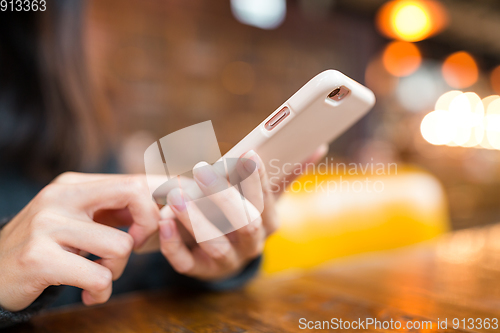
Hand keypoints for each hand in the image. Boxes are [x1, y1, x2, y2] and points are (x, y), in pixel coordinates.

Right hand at [0, 173, 159, 311]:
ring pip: (121, 245)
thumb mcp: (76, 219)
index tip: (145, 232)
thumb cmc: (46, 248)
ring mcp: (47, 225)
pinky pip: (100, 276)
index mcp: (72, 184)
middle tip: (131, 248)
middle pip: (134, 194)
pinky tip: (88, 294)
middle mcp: (59, 197)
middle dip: (146, 227)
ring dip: (117, 270)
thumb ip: (112, 209)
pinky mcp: (39, 258)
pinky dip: (101, 292)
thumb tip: (159, 199)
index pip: (132, 181)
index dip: (152, 208)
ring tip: (98, 277)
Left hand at [158, 145, 327, 280]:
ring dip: (195, 219)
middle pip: (244, 224)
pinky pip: (186, 263)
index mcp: (269, 222)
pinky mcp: (201, 271)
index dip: (257, 178)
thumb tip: (317, 147)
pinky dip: (173, 243)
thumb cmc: (244, 214)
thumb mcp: (265, 196)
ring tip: (174, 194)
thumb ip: (287, 173)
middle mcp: (252, 244)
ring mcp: (227, 261)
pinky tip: (162, 220)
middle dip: (223, 197)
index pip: (266, 199)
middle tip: (201, 170)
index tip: (247, 154)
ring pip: (215, 244)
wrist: (225, 255)